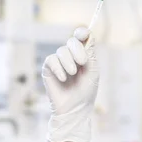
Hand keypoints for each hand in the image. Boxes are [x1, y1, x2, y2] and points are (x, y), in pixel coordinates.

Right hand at [42, 27, 98, 141]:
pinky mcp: (48, 69)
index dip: (82, 33)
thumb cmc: (86, 92)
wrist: (74, 109)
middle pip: (72, 41)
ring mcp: (59, 62)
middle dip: (78, 50)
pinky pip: (51, 60)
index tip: (83, 34)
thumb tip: (88, 35)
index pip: (81, 38)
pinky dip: (58, 68)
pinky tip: (63, 78)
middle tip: (83, 63)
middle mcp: (71, 56)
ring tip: (72, 74)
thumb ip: (90, 53)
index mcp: (83, 55)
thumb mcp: (92, 71)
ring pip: (61, 51)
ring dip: (69, 62)